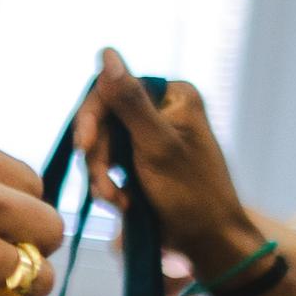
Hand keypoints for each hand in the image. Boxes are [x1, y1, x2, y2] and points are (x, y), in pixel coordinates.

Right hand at [82, 53, 256, 285]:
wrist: (209, 244)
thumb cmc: (192, 195)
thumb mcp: (156, 146)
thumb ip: (129, 101)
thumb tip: (106, 51)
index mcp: (174, 95)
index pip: (114, 88)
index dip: (93, 117)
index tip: (86, 147)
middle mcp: (163, 110)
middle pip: (105, 119)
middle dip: (99, 155)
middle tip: (104, 187)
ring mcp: (151, 138)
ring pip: (102, 144)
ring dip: (102, 175)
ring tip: (118, 201)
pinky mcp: (142, 163)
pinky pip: (109, 164)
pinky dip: (109, 185)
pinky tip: (123, 204)